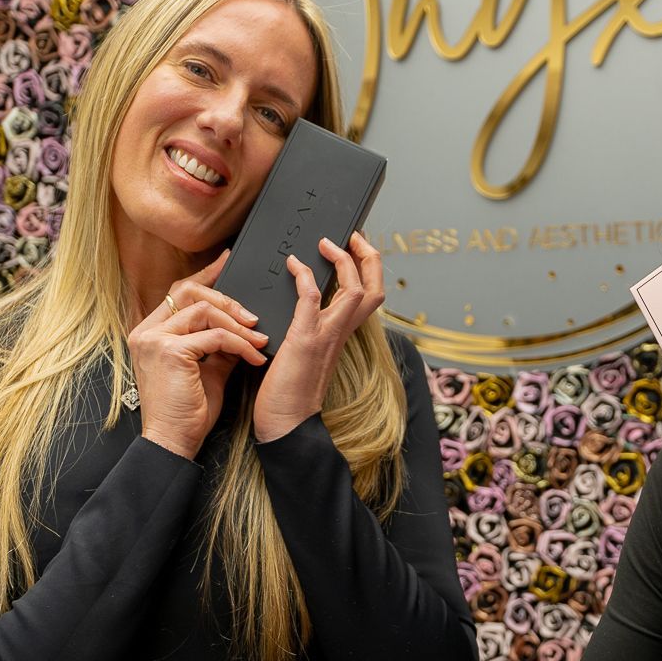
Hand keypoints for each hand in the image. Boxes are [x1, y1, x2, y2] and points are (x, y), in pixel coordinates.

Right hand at [129, 251, 267, 460]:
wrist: (174, 441)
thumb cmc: (188, 412)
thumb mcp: (207, 369)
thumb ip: (219, 344)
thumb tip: (243, 325)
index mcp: (151, 332)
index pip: (179, 292)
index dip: (206, 275)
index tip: (229, 262)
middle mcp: (146, 332)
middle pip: (189, 292)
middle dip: (227, 299)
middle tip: (254, 318)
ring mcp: (154, 340)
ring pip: (204, 310)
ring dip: (237, 325)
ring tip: (258, 341)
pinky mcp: (170, 352)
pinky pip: (214, 336)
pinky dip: (239, 344)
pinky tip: (253, 357)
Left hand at [252, 232, 385, 443]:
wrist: (286, 424)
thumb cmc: (290, 393)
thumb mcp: (307, 352)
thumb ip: (311, 328)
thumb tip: (303, 304)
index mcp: (343, 335)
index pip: (371, 296)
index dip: (369, 268)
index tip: (356, 248)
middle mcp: (342, 333)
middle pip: (374, 288)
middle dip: (369, 257)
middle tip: (354, 236)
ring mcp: (326, 335)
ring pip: (354, 290)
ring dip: (342, 261)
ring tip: (326, 244)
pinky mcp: (305, 340)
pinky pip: (311, 299)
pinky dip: (303, 276)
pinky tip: (292, 264)